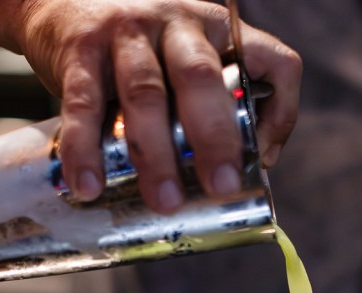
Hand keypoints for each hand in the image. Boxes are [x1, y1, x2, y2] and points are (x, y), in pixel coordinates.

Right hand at [14, 0, 300, 208]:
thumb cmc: (135, 47)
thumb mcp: (184, 59)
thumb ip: (212, 103)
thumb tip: (246, 167)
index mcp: (217, 31)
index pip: (274, 61)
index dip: (281, 113)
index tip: (262, 159)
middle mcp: (178, 23)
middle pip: (202, 78)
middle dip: (215, 138)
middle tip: (221, 187)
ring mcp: (127, 31)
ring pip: (146, 93)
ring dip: (157, 153)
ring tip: (164, 201)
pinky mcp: (80, 48)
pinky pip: (85, 104)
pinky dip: (86, 149)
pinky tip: (89, 185)